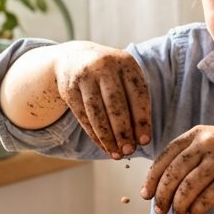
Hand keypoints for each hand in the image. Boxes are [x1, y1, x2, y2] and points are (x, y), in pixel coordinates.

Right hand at [54, 42, 150, 156]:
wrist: (75, 58)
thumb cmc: (110, 74)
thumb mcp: (125, 77)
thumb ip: (135, 101)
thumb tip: (141, 139)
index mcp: (126, 62)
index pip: (137, 94)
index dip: (141, 120)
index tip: (144, 141)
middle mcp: (104, 66)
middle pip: (115, 104)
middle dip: (123, 131)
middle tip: (129, 151)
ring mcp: (84, 76)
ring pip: (96, 112)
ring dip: (107, 137)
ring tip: (116, 154)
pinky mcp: (69, 89)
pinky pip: (83, 116)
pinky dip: (94, 134)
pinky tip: (103, 146)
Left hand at [141, 126, 213, 213]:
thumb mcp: (213, 145)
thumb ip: (189, 156)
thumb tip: (158, 183)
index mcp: (199, 134)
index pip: (166, 156)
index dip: (152, 178)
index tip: (146, 195)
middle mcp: (209, 143)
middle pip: (173, 173)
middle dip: (162, 195)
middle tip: (159, 210)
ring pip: (187, 187)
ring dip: (179, 205)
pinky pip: (206, 198)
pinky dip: (196, 209)